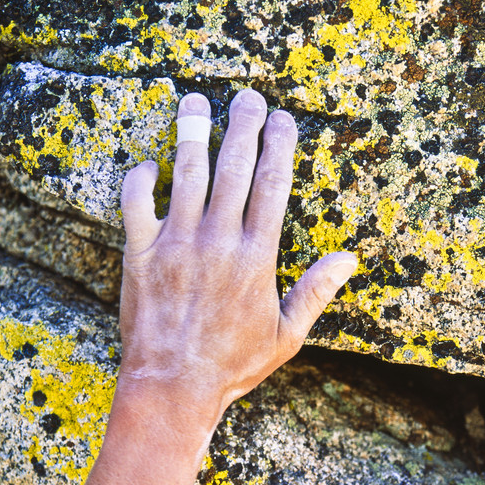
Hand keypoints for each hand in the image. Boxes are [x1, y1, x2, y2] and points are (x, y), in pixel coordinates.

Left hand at [117, 89, 356, 425]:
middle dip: (242, 126)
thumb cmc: (233, 366)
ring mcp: (176, 244)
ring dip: (192, 133)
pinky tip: (149, 165)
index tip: (283, 119)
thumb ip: (316, 292)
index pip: (272, 185)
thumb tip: (350, 260)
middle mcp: (217, 242)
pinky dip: (139, 179)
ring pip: (185, 173)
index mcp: (256, 257)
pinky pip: (134, 203)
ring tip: (195, 102)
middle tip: (247, 96)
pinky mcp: (139, 255)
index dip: (279, 146)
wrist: (173, 388)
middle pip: (233, 167)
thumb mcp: (287, 336)